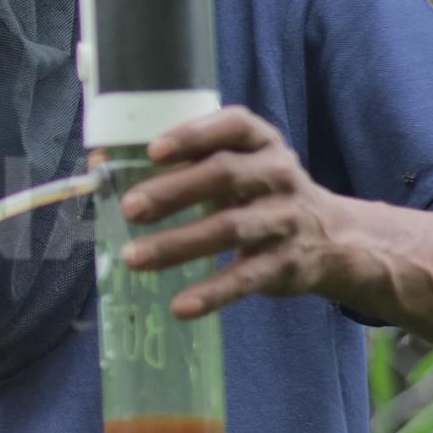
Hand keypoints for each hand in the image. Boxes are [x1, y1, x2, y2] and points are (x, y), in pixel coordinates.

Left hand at [118, 106, 354, 319]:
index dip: (193, 135)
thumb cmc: (260, 192)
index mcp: (262, 142)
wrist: (332, 238)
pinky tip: (180, 306)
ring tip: (133, 258)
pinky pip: (245, 278)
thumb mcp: (238, 165)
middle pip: (224, 175)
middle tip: (129, 207)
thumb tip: (100, 161)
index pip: (233, 126)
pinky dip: (212, 293)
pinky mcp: (285, 263)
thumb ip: (184, 162)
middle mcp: (277, 174)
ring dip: (177, 244)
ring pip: (228, 228)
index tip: (153, 150)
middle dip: (173, 191)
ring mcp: (284, 219)